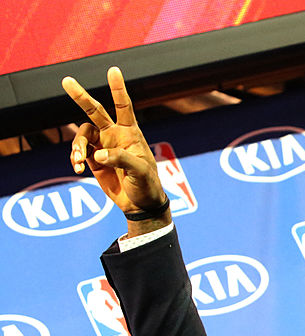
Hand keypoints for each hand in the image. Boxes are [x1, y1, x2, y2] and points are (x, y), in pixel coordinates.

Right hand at [61, 67, 169, 234]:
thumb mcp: (140, 172)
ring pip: (82, 135)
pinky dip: (74, 158)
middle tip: (66, 81)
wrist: (140, 205)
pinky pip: (79, 152)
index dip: (118, 88)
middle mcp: (115, 136)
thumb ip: (121, 159)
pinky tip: (77, 168)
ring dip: (76, 145)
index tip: (113, 69)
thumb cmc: (147, 185)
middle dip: (81, 96)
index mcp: (131, 134)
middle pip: (95, 111)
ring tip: (78, 160)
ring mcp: (103, 147)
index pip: (123, 106)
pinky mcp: (94, 160)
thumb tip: (97, 153)